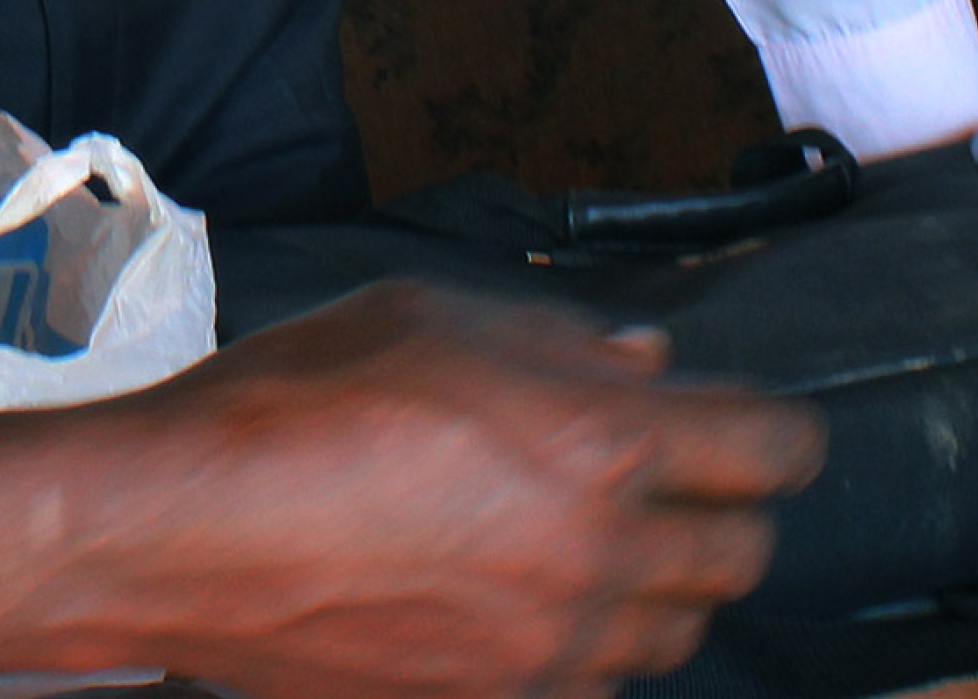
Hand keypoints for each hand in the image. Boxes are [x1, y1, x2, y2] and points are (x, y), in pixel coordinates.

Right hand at [113, 280, 821, 698]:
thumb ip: (561, 341)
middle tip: (684, 473)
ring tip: (606, 537)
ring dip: (666, 584)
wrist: (195, 527)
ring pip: (676, 634)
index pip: (767, 450)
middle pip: (740, 553)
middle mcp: (598, 557)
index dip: (782, 433)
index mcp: (599, 442)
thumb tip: (647, 364)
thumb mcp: (436, 315)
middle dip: (729, 507)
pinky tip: (536, 597)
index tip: (767, 426)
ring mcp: (550, 647)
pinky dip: (593, 643)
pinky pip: (594, 683)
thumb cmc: (304, 398)